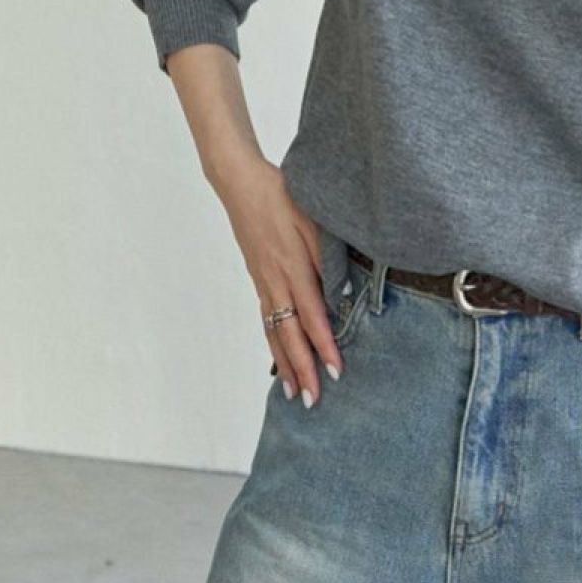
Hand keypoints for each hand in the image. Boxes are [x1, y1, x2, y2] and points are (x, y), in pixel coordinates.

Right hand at [213, 156, 342, 405]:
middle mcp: (275, 280)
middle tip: (313, 399)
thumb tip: (342, 290)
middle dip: (303, 369)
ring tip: (293, 393)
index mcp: (292, 266)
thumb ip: (326, 255)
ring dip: (284, 364)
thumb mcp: (312, 219)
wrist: (240, 183)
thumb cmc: (281, 195)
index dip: (323, 345)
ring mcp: (263, 282)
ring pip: (274, 332)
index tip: (335, 371)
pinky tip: (278, 360)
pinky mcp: (258, 279)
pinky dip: (272, 344)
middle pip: (289, 334)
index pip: (312, 315)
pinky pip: (266, 319)